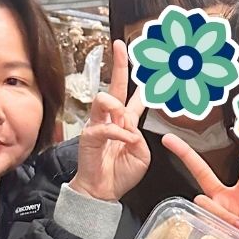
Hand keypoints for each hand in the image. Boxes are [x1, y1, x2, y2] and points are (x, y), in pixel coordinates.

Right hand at [71, 39, 149, 200]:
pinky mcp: (89, 136)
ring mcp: (98, 125)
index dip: (141, 83)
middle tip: (120, 46)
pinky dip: (120, 134)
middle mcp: (111, 120)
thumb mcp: (141, 156)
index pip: (133, 98)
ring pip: (105, 99)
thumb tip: (131, 126)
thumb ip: (140, 138)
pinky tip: (126, 141)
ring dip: (119, 109)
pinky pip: (107, 127)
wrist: (102, 192)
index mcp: (125, 123)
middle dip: (118, 65)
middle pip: (114, 86)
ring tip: (126, 127)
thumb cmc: (119, 175)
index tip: (148, 66)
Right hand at [163, 133, 238, 238]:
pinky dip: (217, 223)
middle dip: (184, 153)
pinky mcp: (199, 222)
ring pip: (203, 201)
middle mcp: (220, 198)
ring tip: (237, 226)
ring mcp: (207, 209)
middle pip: (200, 171)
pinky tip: (226, 231)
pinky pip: (202, 218)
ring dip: (220, 212)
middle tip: (169, 139)